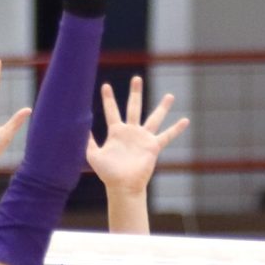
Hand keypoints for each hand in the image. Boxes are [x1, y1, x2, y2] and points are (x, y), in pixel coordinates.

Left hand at [86, 77, 187, 193]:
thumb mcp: (93, 155)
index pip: (112, 111)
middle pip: (134, 107)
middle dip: (135, 93)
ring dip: (162, 107)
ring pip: (154, 118)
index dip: (108, 99)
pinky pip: (167, 136)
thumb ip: (86, 142)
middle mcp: (131, 132)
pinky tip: (185, 120)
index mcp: (116, 132)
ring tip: (170, 95)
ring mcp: (143, 138)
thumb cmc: (107, 173)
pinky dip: (176, 129)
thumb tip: (79, 128)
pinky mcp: (153, 146)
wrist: (122, 185)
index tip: (105, 85)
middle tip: (136, 78)